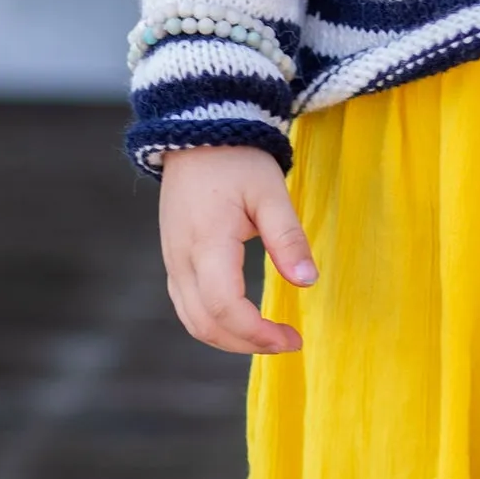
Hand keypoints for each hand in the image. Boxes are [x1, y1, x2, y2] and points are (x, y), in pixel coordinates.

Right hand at [158, 145, 316, 354]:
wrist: (197, 134)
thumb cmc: (236, 160)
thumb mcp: (271, 193)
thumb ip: (287, 238)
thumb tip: (307, 282)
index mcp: (207, 244)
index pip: (225, 308)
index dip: (258, 333)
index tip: (293, 338)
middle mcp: (181, 259)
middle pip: (205, 324)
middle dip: (247, 343)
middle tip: (287, 342)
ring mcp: (172, 261)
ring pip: (192, 320)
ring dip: (229, 339)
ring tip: (268, 337)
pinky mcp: (173, 259)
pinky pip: (186, 306)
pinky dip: (214, 324)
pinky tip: (243, 320)